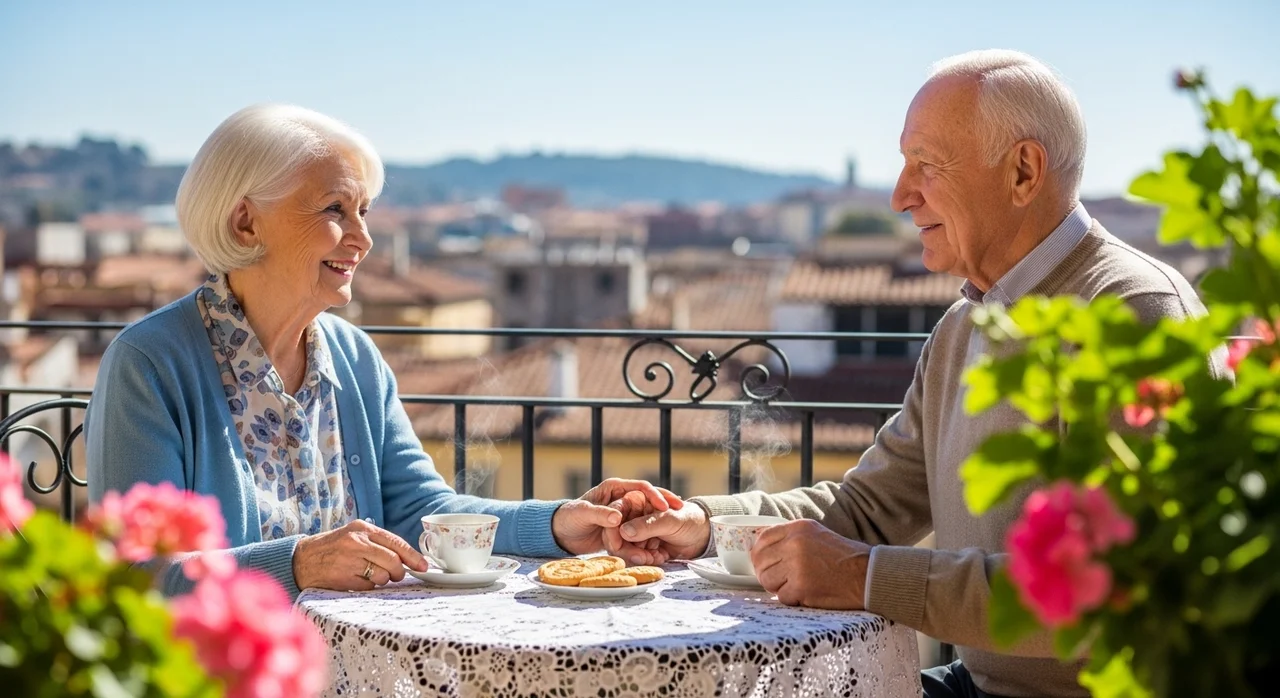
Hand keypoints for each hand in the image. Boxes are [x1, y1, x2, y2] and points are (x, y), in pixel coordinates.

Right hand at [292, 519, 427, 590]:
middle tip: (394, 575)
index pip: (396, 542)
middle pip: (393, 561)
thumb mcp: (353, 535)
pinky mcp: (343, 578)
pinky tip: (356, 580)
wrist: (301, 560)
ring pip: (382, 576)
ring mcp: (350, 561)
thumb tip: (406, 558)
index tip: (423, 566)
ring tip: (368, 575)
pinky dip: (367, 586)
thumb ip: (377, 542)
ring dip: (381, 580)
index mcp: (362, 529)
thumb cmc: (332, 548)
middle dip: (398, 572)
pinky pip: (368, 587)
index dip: (413, 556)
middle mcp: (357, 543)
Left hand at [553, 478, 682, 554]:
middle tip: (680, 514)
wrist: (560, 533)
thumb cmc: (568, 518)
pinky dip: (650, 538)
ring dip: (659, 526)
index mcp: (614, 488)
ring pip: (647, 518)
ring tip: (673, 530)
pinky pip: (640, 532)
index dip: (656, 496)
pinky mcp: (623, 529)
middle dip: (665, 509)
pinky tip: (661, 544)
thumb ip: (599, 514)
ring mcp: (624, 514)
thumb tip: (617, 518)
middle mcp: (622, 499)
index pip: (641, 487)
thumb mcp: (583, 514)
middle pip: (650, 501)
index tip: (667, 507)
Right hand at [616, 500, 710, 562]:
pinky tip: (660, 557)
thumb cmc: (689, 518)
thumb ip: (647, 525)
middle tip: (642, 557)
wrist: (702, 535)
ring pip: (625, 548)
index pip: (615, 514)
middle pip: (616, 535)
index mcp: (637, 502)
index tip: (616, 544)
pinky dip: (646, 560)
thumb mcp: (669, 520)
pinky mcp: (643, 547)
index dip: (612, 530)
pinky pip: (635, 556)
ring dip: (637, 556)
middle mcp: (633, 517)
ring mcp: (637, 533)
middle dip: (627, 549)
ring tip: (655, 557)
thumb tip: (623, 531)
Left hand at [750, 519, 870, 609]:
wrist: (868, 575)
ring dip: (779, 587)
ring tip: (797, 586)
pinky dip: (792, 599)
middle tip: (782, 579)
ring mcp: (797, 565)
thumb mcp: (817, 535)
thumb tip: (760, 547)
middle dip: (767, 573)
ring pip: (767, 580)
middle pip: (760, 561)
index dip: (759, 553)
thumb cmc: (844, 558)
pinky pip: (781, 597)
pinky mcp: (801, 587)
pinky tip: (807, 594)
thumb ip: (790, 538)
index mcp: (798, 528)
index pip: (762, 538)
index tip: (763, 562)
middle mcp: (795, 544)